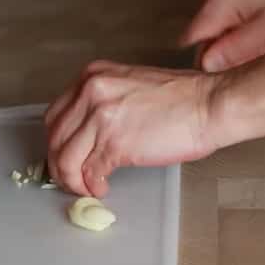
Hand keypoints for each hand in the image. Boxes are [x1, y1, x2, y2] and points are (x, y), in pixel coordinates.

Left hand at [44, 60, 222, 197]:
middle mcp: (90, 92)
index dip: (57, 141)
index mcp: (92, 77)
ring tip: (86, 187)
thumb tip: (86, 135)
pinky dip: (91, 186)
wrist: (210, 104)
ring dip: (72, 179)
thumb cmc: (182, 98)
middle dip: (59, 163)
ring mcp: (100, 117)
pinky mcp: (114, 144)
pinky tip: (102, 187)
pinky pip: (88, 172)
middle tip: (71, 178)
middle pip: (54, 137)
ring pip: (65, 158)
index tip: (64, 155)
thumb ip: (102, 102)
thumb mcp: (129, 85)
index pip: (56, 114)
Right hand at [180, 0, 264, 71]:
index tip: (230, 62)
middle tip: (259, 43)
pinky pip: (225, 6)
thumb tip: (206, 65)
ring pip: (216, 20)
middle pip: (204, 32)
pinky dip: (242, 14)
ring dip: (236, 29)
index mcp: (214, 5)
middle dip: (226, 44)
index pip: (188, 42)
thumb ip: (237, 49)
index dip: (205, 57)